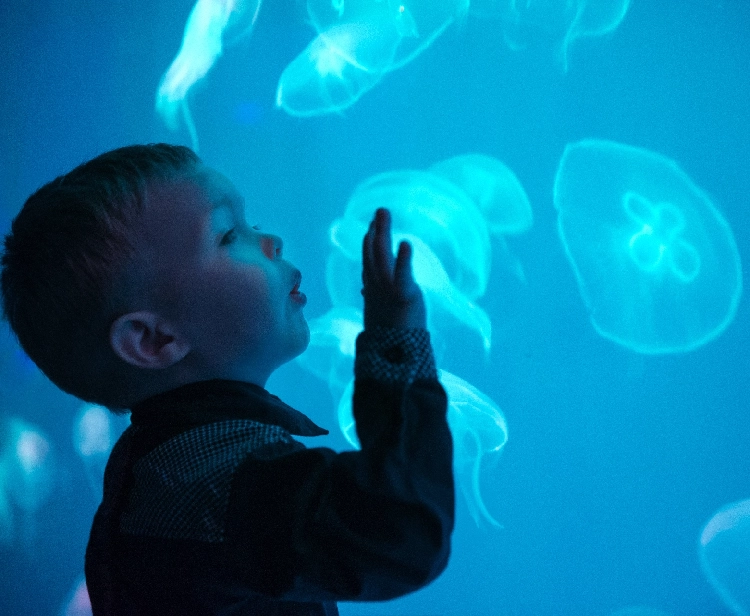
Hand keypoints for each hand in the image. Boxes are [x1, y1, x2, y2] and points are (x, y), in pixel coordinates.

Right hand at [361, 208, 425, 329]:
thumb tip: (364, 289)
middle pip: (373, 253)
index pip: (369, 261)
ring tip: (384, 213)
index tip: (372, 226)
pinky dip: (404, 258)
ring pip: (382, 256)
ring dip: (383, 233)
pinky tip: (406, 242)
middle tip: (380, 211)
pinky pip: (402, 274)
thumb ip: (373, 297)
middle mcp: (377, 286)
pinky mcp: (404, 296)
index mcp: (373, 290)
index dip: (369, 242)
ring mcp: (388, 290)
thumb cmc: (390, 338)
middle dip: (375, 231)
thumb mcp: (379, 312)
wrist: (394, 358)